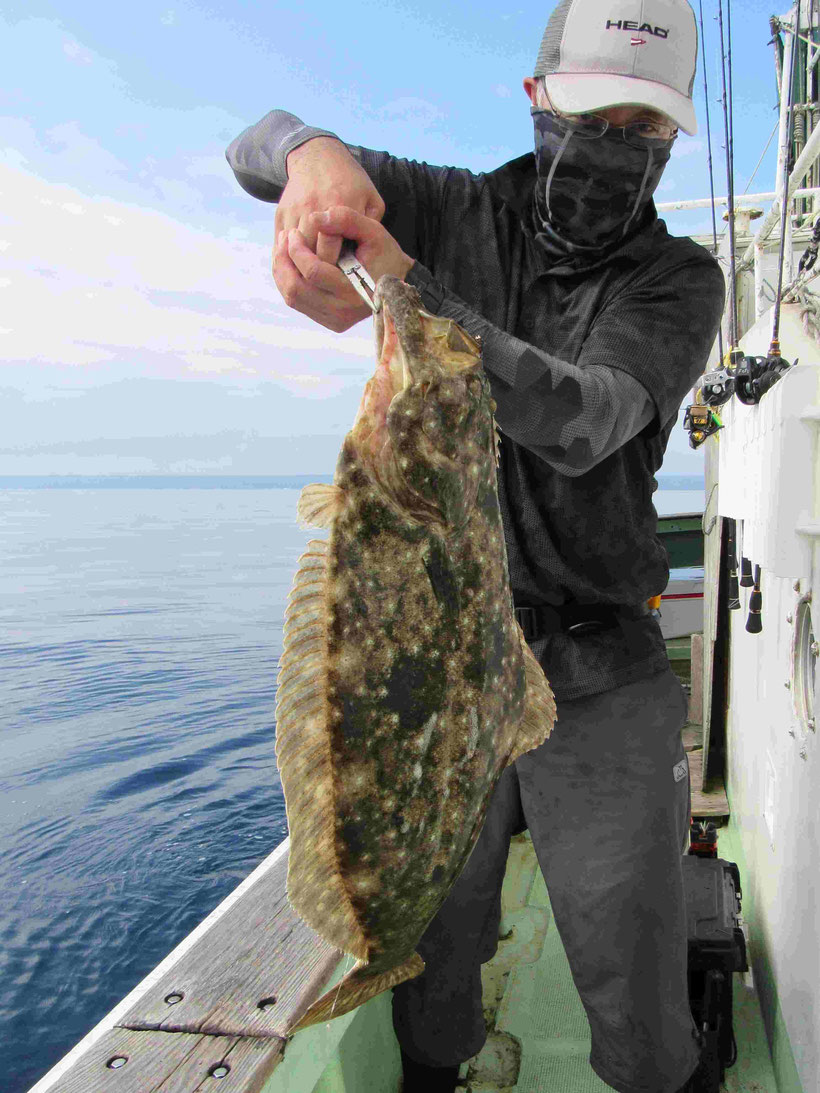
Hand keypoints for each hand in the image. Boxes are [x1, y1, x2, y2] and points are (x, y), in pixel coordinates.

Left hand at [274, 206, 414, 332]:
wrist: (398, 285)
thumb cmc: (385, 255)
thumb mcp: (373, 231)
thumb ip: (347, 219)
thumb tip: (316, 216)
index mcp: (354, 292)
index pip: (313, 272)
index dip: (297, 250)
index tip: (294, 232)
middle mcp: (342, 312)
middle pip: (296, 289)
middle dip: (284, 261)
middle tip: (285, 238)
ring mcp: (334, 320)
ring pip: (293, 298)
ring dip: (282, 271)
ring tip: (284, 248)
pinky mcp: (329, 322)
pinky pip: (298, 303)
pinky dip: (289, 282)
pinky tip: (290, 263)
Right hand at [275, 137, 384, 266]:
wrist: (317, 155)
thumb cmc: (349, 180)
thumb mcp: (371, 199)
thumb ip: (372, 226)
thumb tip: (365, 254)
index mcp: (340, 206)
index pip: (333, 251)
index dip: (338, 271)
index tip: (345, 278)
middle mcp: (314, 209)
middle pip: (312, 255)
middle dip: (321, 272)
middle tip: (332, 282)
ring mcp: (295, 211)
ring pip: (295, 252)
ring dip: (304, 266)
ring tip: (318, 277)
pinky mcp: (282, 214)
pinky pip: (282, 244)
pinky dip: (291, 258)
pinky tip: (303, 265)